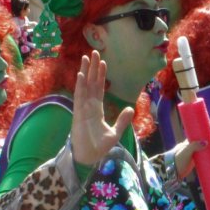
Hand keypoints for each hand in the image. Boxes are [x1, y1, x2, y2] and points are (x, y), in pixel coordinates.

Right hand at [70, 51, 133, 167]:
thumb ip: (122, 120)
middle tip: (93, 52)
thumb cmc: (99, 147)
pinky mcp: (78, 114)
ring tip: (86, 57)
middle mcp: (89, 106)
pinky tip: (81, 75)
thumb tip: (131, 108)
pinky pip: (79, 97)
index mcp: (97, 109)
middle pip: (91, 82)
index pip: (99, 88)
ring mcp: (83, 109)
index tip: (102, 62)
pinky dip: (80, 86)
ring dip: (85, 72)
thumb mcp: (115, 132)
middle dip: (92, 68)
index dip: (100, 75)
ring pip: (84, 86)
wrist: (89, 158)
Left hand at [173, 109, 209, 176]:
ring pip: (209, 136)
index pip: (207, 128)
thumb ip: (194, 146)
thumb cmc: (177, 159)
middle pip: (209, 128)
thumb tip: (206, 142)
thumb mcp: (185, 152)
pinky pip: (208, 147)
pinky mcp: (198, 154)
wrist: (172, 170)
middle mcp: (196, 139)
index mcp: (193, 137)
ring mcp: (197, 146)